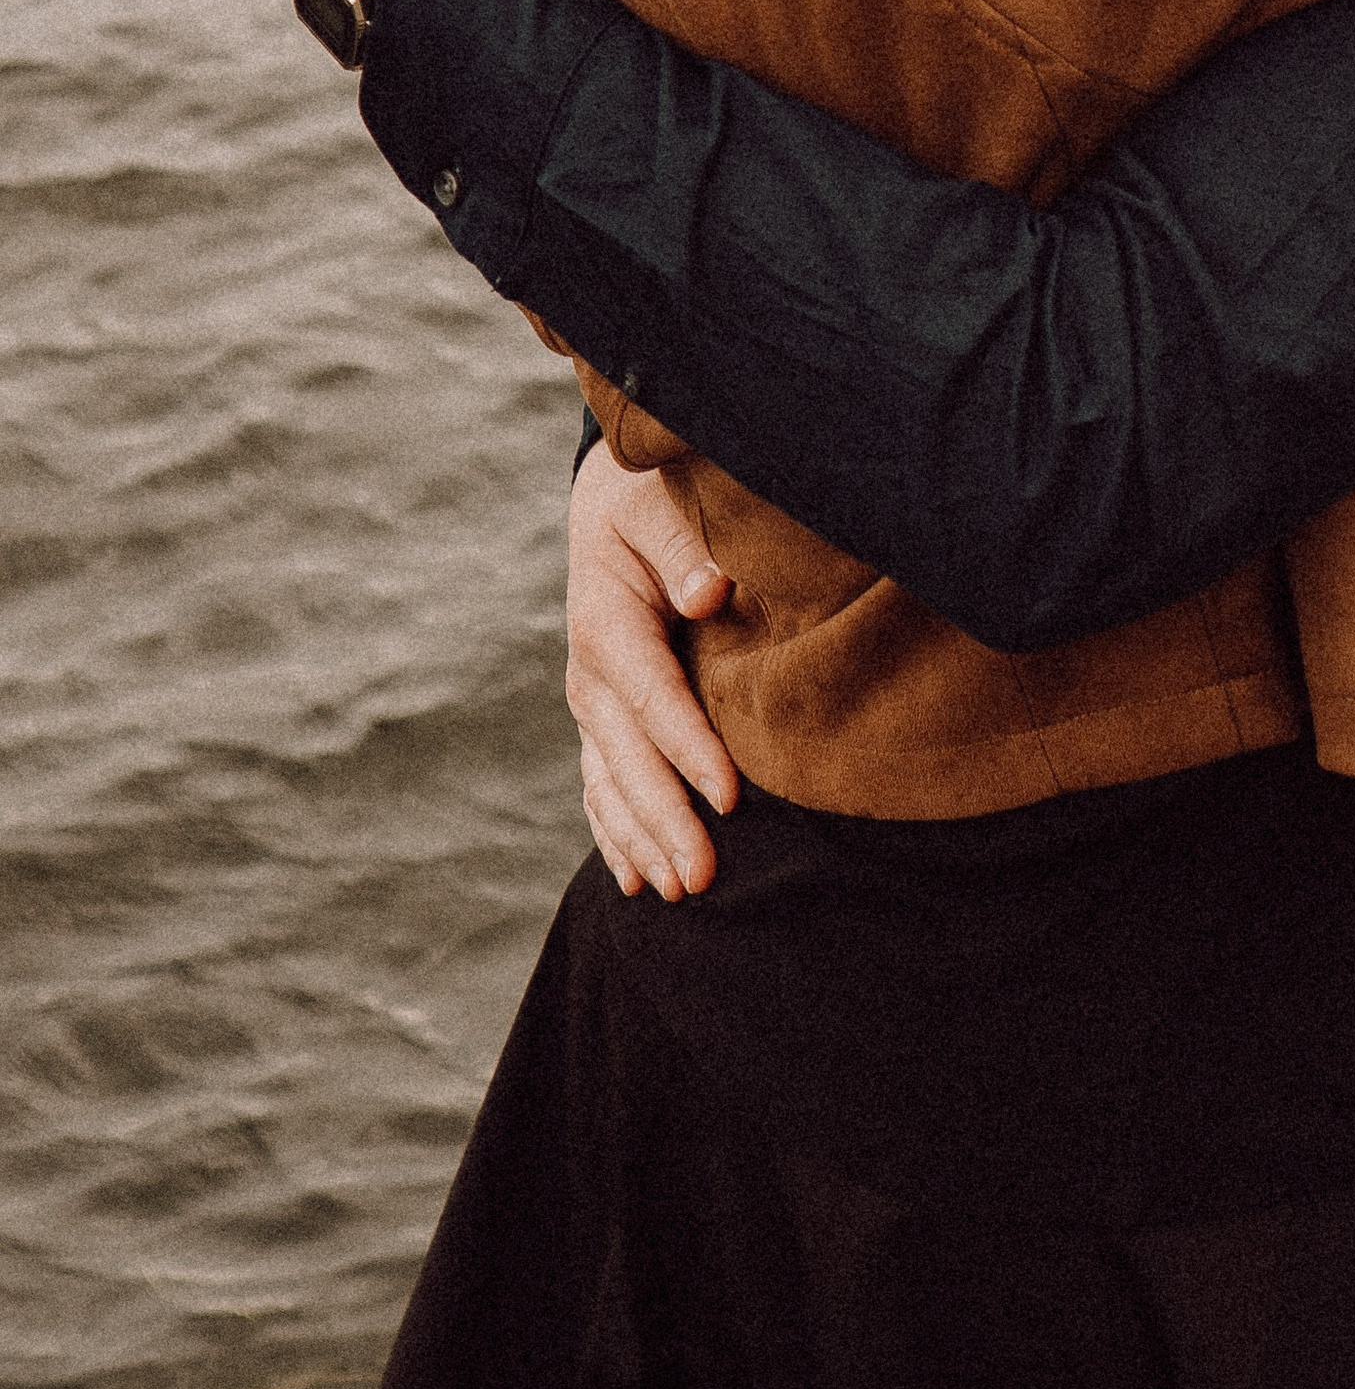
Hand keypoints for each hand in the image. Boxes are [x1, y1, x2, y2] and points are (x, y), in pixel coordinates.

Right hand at [566, 445, 740, 899]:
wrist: (611, 504)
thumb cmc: (650, 496)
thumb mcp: (659, 501)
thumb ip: (682, 544)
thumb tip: (710, 592)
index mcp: (605, 618)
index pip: (652, 695)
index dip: (689, 749)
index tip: (730, 797)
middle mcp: (590, 671)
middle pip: (627, 757)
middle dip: (664, 820)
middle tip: (703, 878)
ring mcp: (591, 702)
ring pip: (611, 783)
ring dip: (642, 840)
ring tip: (681, 892)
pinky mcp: (602, 719)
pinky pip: (603, 785)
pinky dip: (616, 834)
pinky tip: (639, 880)